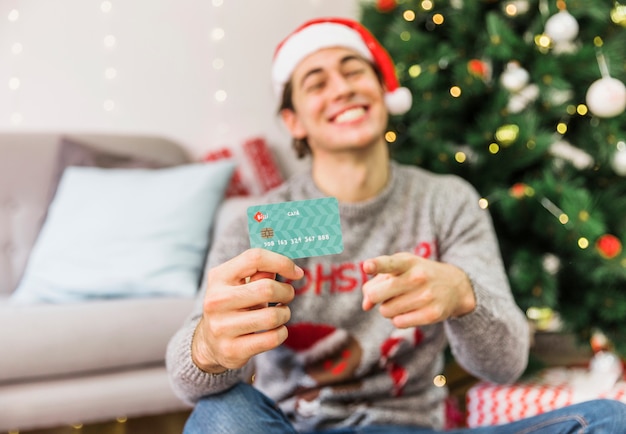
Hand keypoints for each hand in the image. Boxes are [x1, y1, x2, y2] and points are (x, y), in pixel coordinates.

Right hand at [192, 248, 303, 373]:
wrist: (209, 343)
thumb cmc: (233, 305)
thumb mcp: (239, 284)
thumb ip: (260, 271)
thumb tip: (289, 265)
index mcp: (219, 277)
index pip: (254, 258)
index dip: (282, 262)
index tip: (297, 272)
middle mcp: (216, 300)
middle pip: (267, 289)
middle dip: (286, 292)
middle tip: (287, 296)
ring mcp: (222, 327)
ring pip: (272, 317)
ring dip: (284, 314)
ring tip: (280, 314)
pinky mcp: (232, 349)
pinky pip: (272, 338)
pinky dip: (281, 333)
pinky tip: (276, 330)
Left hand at [361, 252, 474, 327]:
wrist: (454, 286)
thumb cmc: (417, 275)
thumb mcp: (399, 269)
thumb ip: (376, 282)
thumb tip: (366, 305)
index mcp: (407, 262)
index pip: (389, 263)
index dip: (376, 265)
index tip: (367, 266)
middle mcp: (417, 277)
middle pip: (375, 294)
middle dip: (375, 297)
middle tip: (386, 293)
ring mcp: (426, 296)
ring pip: (385, 311)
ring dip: (388, 308)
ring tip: (402, 300)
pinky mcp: (432, 314)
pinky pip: (398, 323)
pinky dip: (398, 319)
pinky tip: (410, 311)